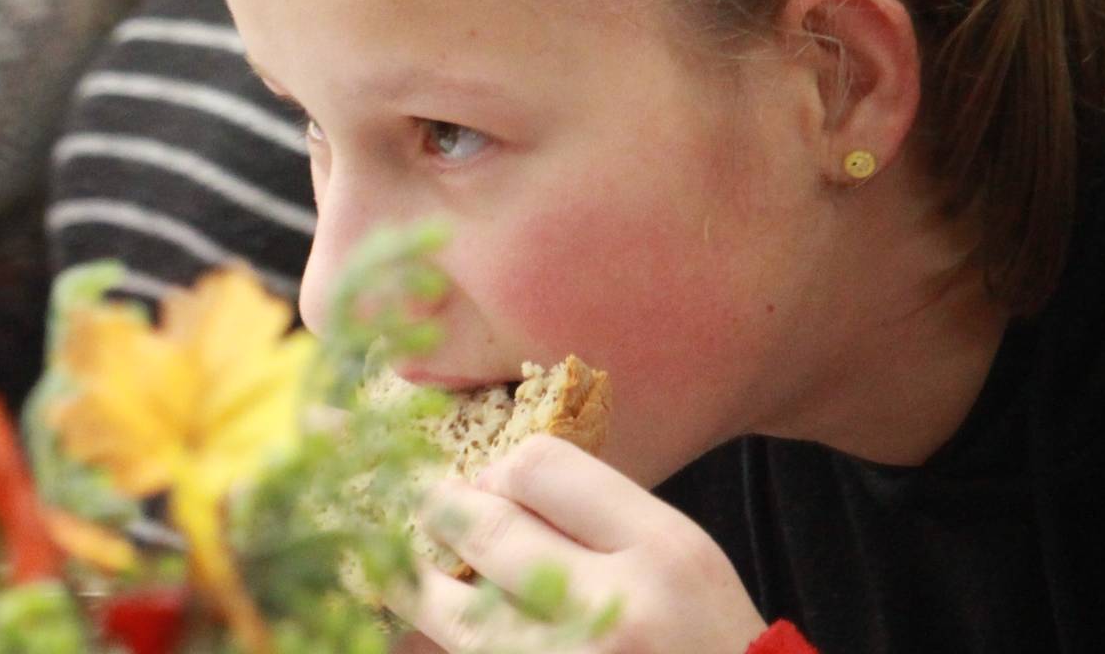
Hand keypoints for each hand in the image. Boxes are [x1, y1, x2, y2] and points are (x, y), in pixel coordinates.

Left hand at [396, 435, 768, 653]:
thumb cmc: (710, 642)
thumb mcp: (683, 562)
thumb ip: (600, 519)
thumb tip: (491, 484)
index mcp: (659, 551)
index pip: (540, 467)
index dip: (502, 470)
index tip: (489, 482)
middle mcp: (611, 610)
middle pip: (487, 529)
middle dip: (443, 511)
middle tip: (420, 503)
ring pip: (452, 613)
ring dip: (415, 582)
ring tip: (394, 565)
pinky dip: (439, 641)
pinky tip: (423, 625)